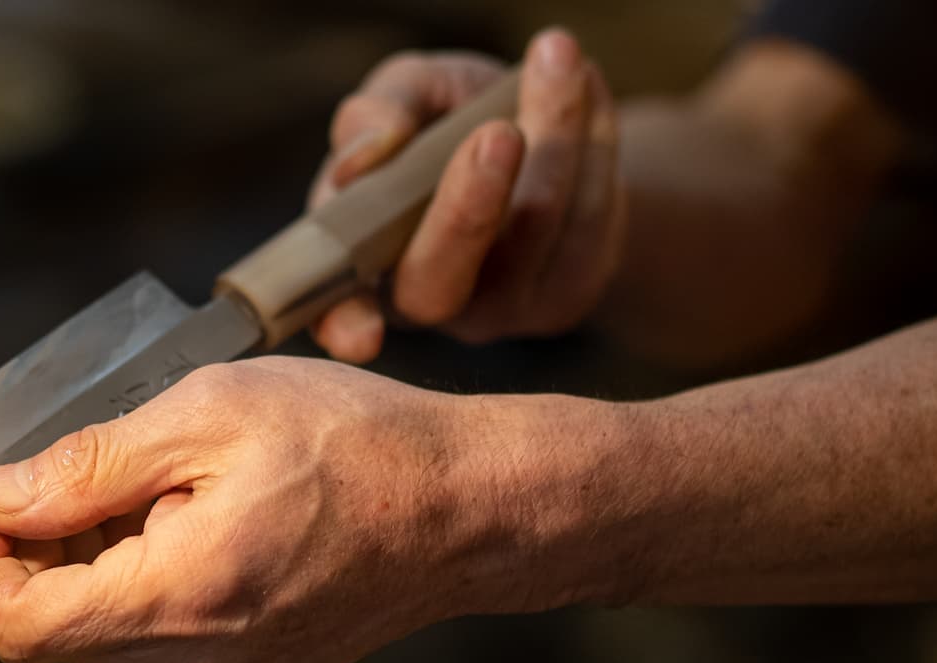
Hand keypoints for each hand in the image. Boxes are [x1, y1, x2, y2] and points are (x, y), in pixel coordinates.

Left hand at [0, 358, 602, 662]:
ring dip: (97, 567)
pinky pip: (151, 645)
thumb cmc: (353, 447)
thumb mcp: (207, 415)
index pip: (16, 627)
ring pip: (99, 637)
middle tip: (98, 468)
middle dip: (45, 552)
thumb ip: (86, 467)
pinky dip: (143, 587)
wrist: (465, 510)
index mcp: (175, 600)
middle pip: (52, 631)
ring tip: (168, 490)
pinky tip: (197, 526)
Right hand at [309, 28, 625, 360]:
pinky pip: (589, 218)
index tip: (362, 333)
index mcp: (361, 261)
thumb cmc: (443, 124)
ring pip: (531, 233)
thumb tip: (371, 150)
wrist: (539, 140)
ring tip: (557, 54)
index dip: (344, 326)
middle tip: (499, 132)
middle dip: (469, 208)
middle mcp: (426, 301)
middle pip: (439, 283)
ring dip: (553, 134)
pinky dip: (596, 139)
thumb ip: (371, 114)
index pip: (340, 313)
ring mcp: (501, 308)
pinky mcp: (568, 292)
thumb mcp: (405, 97)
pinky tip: (589, 83)